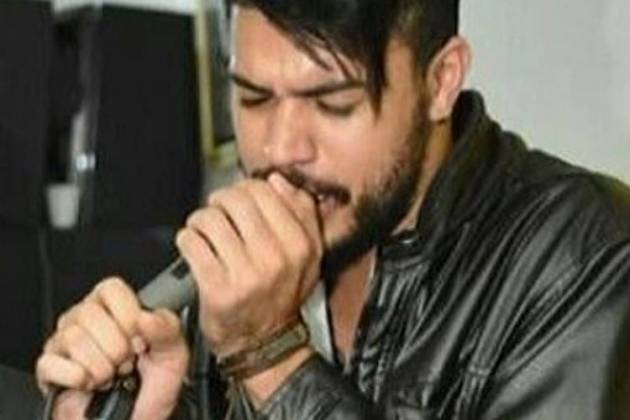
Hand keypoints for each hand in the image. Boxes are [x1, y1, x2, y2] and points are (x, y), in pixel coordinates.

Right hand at [35, 278, 189, 419]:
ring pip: (73, 338)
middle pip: (89, 313)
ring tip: (112, 375)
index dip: (128, 315)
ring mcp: (63, 343)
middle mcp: (86, 319)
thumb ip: (167, 329)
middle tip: (127, 362)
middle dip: (117, 347)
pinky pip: (51, 363)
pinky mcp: (49, 369)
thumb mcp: (174, 354)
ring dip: (102, 366)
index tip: (140, 338)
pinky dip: (79, 378)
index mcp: (115, 308)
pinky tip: (91, 383)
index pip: (111, 288)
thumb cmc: (153, 386)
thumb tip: (146, 316)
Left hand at [176, 173, 322, 357]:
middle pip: (235, 199)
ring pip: (209, 218)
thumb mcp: (310, 255)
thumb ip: (303, 213)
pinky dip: (187, 240)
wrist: (263, 342)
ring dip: (201, 221)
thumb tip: (278, 181)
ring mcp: (246, 274)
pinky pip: (191, 242)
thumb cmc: (281, 295)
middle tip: (219, 212)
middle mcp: (276, 258)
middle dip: (220, 201)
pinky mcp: (217, 288)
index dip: (245, 189)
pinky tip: (196, 247)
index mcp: (300, 244)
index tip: (240, 199)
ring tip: (205, 231)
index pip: (264, 191)